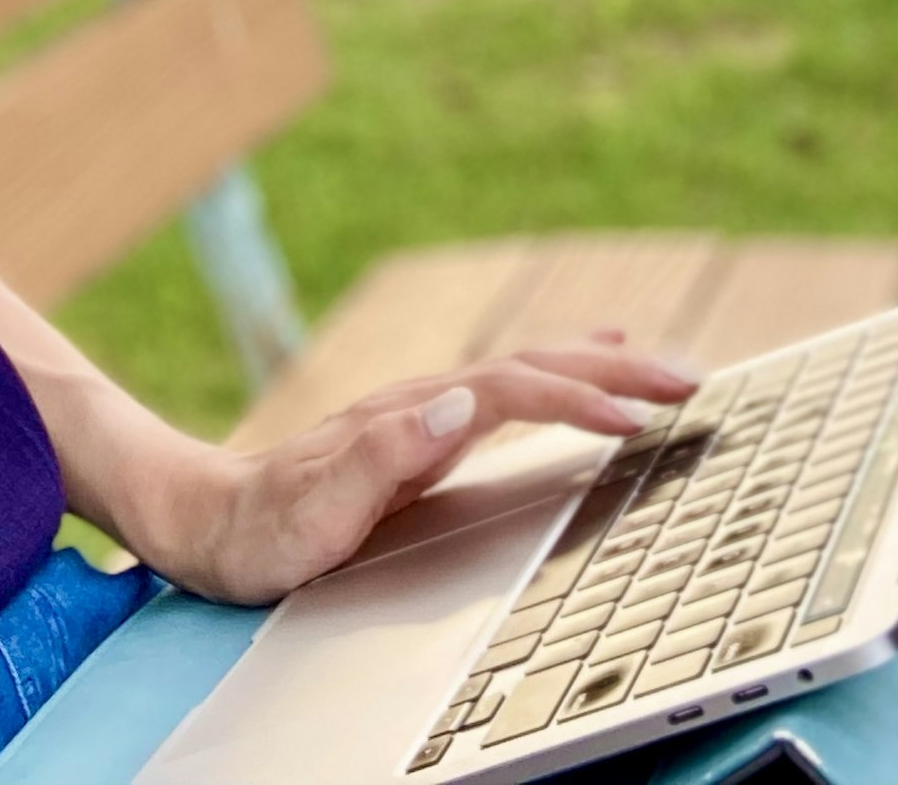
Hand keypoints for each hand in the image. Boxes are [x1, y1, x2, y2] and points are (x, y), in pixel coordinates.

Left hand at [111, 342, 698, 607]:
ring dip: (601, 368)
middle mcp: (425, 403)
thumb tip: (457, 403)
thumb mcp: (310, 508)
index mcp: (409, 416)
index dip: (579, 401)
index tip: (637, 421)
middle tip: (690, 379)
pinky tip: (589, 369)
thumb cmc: (259, 529)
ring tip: (665, 367)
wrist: (208, 519)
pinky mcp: (429, 434)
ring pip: (532, 373)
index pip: (514, 392)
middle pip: (536, 368)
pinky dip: (565, 377)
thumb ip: (379, 456)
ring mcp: (428, 414)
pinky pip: (515, 395)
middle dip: (615, 372)